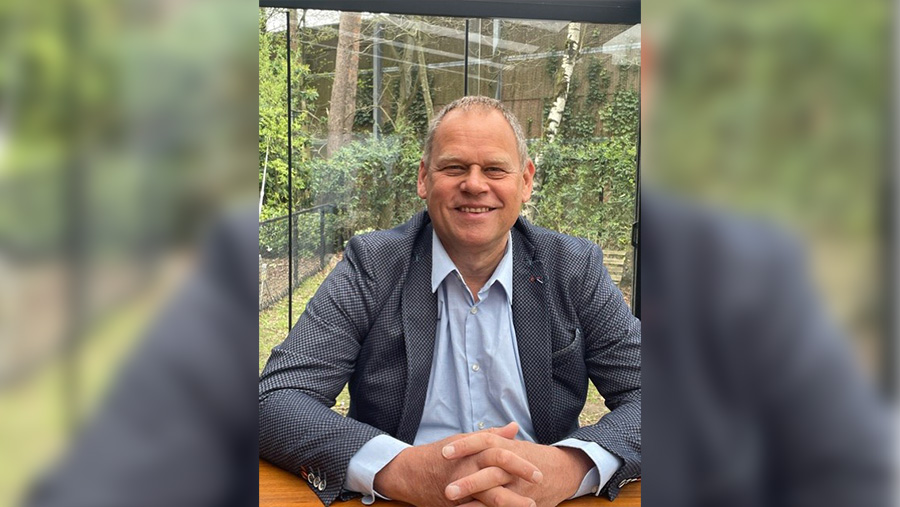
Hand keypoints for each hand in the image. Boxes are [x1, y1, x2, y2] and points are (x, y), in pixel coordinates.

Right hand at [373, 423, 541, 506]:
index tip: (539, 474)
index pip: (502, 457)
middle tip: (537, 494)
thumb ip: (492, 436)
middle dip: (519, 489)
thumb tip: (514, 428)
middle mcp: (468, 470)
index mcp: (473, 454)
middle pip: (498, 480)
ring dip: (510, 505)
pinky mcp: (456, 505)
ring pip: (489, 499)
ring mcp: (461, 490)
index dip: (521, 465)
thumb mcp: (465, 440)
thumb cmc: (441, 455)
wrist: (412, 473)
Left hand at [442, 432, 593, 506]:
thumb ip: (495, 439)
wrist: (563, 472)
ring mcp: (520, 489)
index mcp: (508, 449)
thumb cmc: (532, 457)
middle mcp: (513, 469)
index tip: (443, 452)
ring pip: (497, 497)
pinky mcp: (524, 503)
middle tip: (447, 490)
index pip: (484, 443)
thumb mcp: (514, 445)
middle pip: (489, 474)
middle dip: (469, 483)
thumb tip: (472, 434)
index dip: (464, 446)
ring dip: (475, 504)